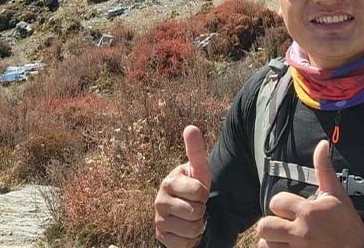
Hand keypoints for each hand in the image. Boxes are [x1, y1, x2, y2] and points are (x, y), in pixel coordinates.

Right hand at [154, 125, 212, 247]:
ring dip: (197, 226)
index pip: (199, 192)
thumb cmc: (194, 189)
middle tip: (195, 205)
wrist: (186, 213)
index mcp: (168, 182)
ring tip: (191, 218)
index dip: (205, 194)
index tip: (199, 192)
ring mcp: (158, 220)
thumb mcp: (199, 171)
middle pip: (196, 212)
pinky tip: (184, 230)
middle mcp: (159, 201)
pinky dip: (190, 239)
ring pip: (192, 229)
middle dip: (202, 211)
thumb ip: (196, 151)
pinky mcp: (161, 237)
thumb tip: (190, 127)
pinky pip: (184, 243)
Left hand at [255, 140, 363, 247]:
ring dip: (273, 241)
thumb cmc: (348, 226)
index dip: (282, 205)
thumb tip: (322, 144)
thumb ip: (325, 169)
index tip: (290, 210)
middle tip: (283, 227)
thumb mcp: (337, 196)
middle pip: (264, 225)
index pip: (276, 202)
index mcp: (308, 212)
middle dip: (272, 225)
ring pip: (265, 244)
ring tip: (284, 240)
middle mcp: (300, 232)